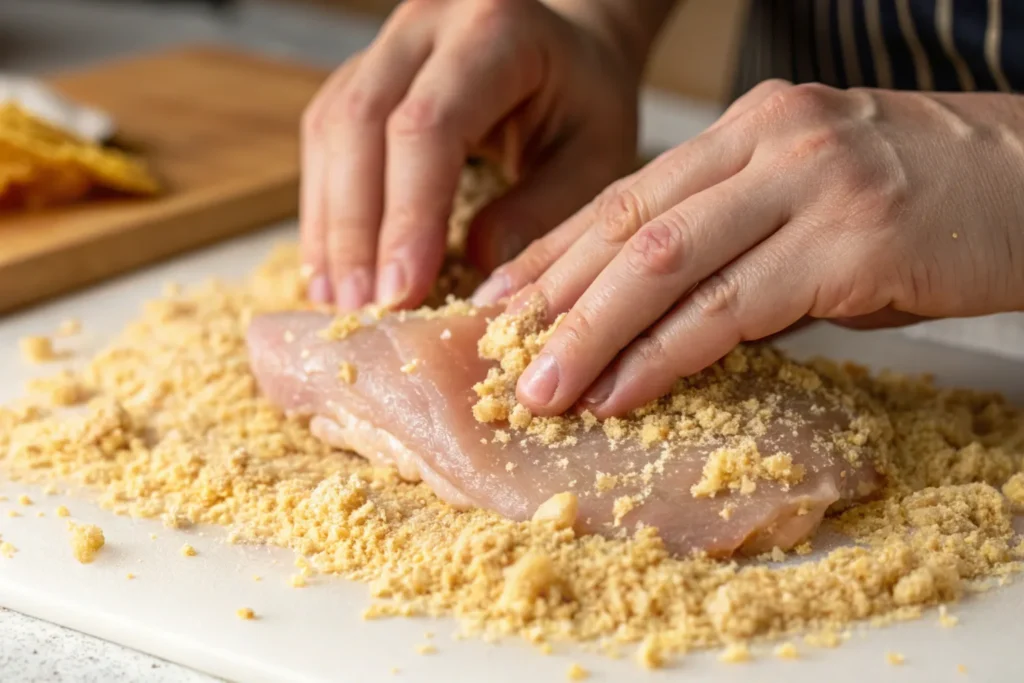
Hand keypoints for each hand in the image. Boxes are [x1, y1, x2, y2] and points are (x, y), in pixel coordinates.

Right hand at [301, 0, 660, 309]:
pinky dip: (325, 206)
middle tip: (358, 309)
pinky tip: (331, 264)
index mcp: (495, 31)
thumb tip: (476, 270)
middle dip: (355, 228)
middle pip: (360, 123)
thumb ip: (543, 210)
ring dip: (330, 222)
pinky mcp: (363, 73)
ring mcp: (387, 44)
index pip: (428, 127)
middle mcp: (427, 23)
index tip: (401, 292)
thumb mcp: (595, 158)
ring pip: (330, 128)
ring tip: (336, 300)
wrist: (569, 48)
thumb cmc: (587, 104)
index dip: (407, 215)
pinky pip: (325, 135)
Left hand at [489, 80, 1023, 417]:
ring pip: (664, 263)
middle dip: (555, 295)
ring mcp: (808, 185)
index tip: (504, 300)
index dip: (556, 251)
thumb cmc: (933, 201)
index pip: (626, 194)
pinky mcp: (851, 241)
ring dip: (593, 333)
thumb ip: (739, 251)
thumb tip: (665, 324)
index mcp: (751, 128)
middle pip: (628, 224)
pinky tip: (623, 390)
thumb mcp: (818, 206)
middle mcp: (769, 141)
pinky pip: (731, 307)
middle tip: (501, 350)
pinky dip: (666, 354)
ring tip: (543, 389)